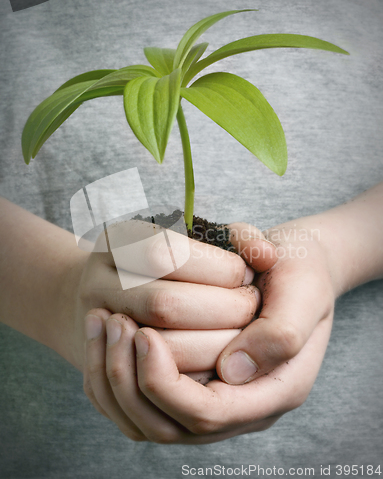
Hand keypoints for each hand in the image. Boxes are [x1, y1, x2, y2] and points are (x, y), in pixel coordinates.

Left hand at [98, 217, 334, 442]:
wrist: (294, 267)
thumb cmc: (300, 274)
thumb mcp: (304, 292)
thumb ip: (281, 334)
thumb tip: (233, 371)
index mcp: (275, 390)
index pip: (206, 414)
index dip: (165, 381)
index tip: (143, 333)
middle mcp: (242, 404)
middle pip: (168, 425)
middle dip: (129, 379)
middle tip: (113, 322)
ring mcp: (217, 395)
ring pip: (147, 418)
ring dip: (115, 376)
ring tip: (103, 323)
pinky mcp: (197, 380)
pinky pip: (144, 399)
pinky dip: (116, 372)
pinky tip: (106, 332)